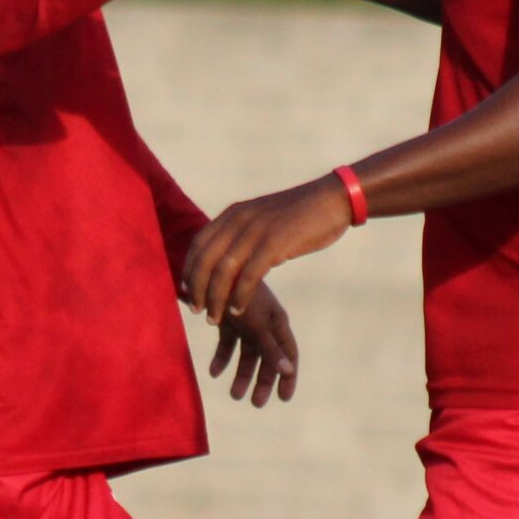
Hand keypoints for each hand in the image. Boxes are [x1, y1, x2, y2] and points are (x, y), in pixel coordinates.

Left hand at [182, 174, 354, 325]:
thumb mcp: (262, 220)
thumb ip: (243, 236)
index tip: (187, 291)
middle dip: (198, 288)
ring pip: (224, 270)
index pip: (199, 243)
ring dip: (216, 298)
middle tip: (197, 310)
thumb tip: (228, 260)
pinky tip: (238, 311)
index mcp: (234, 213)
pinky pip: (250, 275)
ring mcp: (257, 231)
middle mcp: (240, 220)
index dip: (189, 269)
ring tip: (215, 317)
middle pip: (206, 259)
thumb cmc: (299, 215)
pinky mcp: (275, 243)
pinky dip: (240, 296)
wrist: (332, 200)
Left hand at [206, 281, 298, 407]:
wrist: (214, 269)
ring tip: (234, 395)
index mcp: (277, 323)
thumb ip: (271, 349)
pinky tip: (213, 372)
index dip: (287, 377)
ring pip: (246, 355)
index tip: (283, 399)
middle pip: (267, 359)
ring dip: (241, 374)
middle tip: (255, 404)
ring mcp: (245, 322)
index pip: (288, 355)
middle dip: (262, 381)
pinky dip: (221, 358)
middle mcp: (263, 324)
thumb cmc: (242, 295)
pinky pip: (227, 345)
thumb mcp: (259, 325)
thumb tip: (288, 371)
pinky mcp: (226, 320)